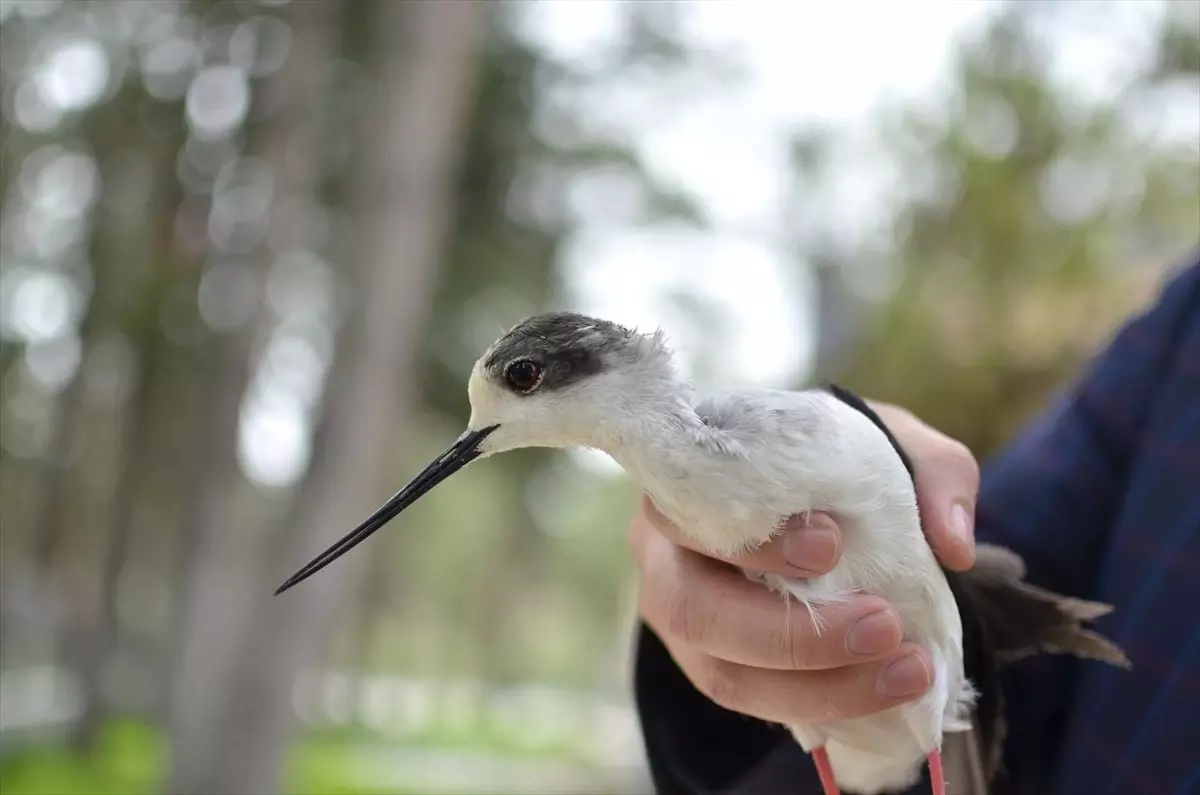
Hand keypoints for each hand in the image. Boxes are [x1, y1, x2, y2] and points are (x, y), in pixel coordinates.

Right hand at [626, 400, 980, 726]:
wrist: (816, 505)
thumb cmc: (835, 465)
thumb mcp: (890, 443)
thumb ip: (932, 472)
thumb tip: (951, 545)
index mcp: (689, 482)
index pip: (687, 510)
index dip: (752, 539)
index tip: (830, 542)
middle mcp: (665, 552)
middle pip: (690, 607)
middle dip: (789, 632)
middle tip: (883, 626)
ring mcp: (680, 615)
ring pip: (719, 672)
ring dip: (814, 686)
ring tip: (904, 672)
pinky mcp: (710, 663)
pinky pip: (750, 701)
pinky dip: (818, 704)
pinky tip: (881, 693)